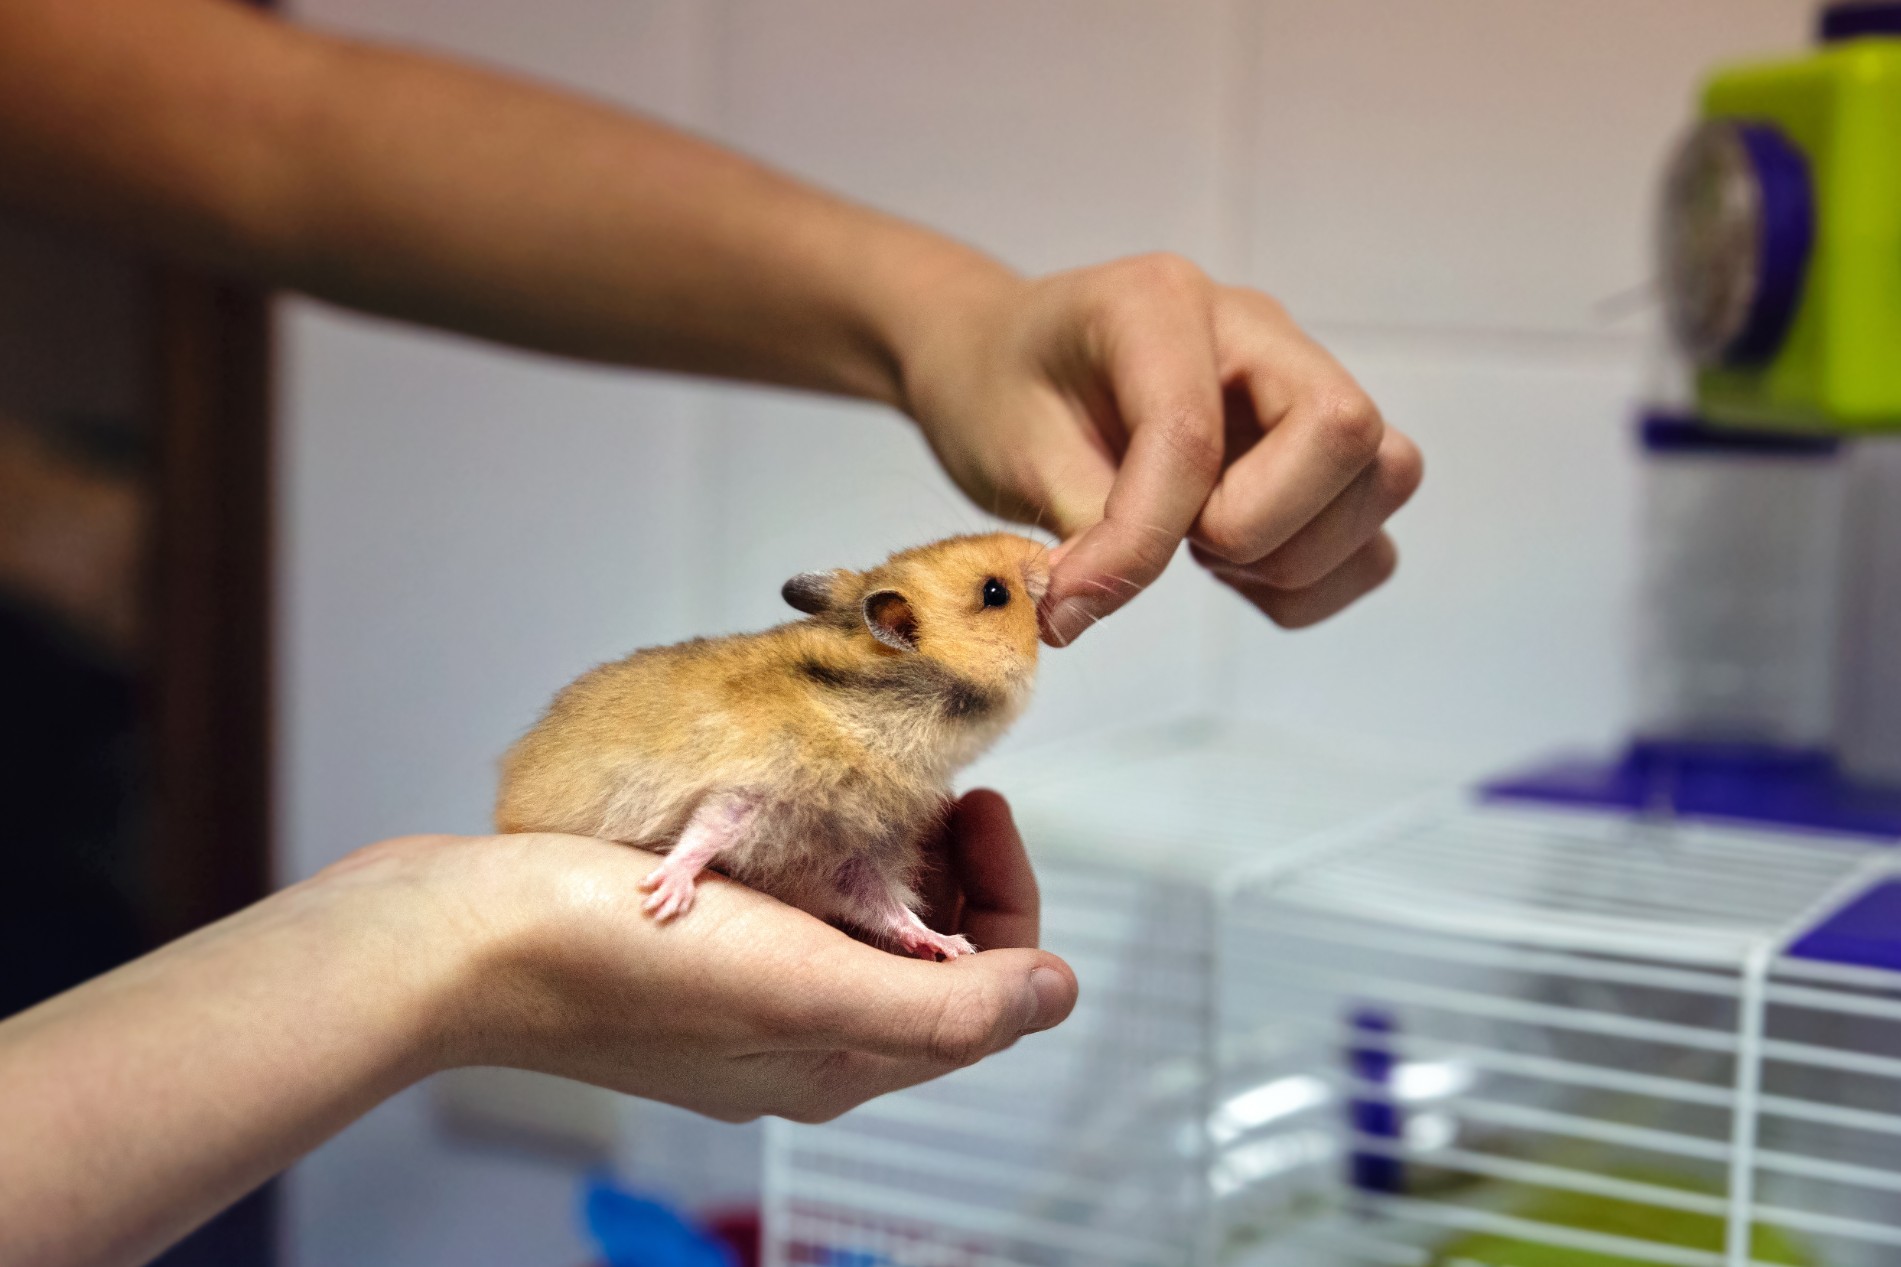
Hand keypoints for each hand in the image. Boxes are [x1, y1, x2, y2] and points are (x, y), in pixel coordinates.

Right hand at [347, 789, 1075, 1122]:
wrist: (462, 941)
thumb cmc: (620, 965)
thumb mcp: (810, 992)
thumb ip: (944, 1005)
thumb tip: (1058, 994)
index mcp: (845, 1057)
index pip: (986, 985)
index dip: (1008, 891)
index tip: (978, 800)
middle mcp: (805, 1032)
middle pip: (931, 951)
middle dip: (950, 863)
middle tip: (926, 782)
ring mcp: (745, 992)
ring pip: (862, 919)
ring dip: (886, 848)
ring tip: (867, 782)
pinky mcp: (693, 950)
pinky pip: (791, 901)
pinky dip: (815, 846)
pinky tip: (790, 802)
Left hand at [897, 254, 1422, 644]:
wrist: (1007, 368)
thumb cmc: (1004, 392)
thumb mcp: (1010, 451)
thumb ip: (1075, 529)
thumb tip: (1092, 610)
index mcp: (1160, 303)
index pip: (1192, 432)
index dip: (1142, 536)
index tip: (1074, 594)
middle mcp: (1255, 332)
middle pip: (1344, 430)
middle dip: (1258, 527)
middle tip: (1176, 545)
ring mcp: (1300, 386)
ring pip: (1383, 478)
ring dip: (1293, 556)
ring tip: (1201, 553)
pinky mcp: (1320, 455)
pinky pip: (1372, 539)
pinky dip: (1311, 583)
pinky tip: (1232, 570)